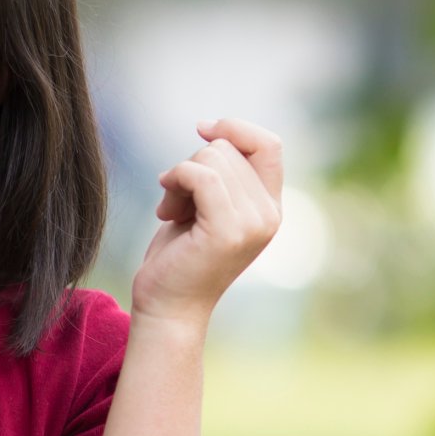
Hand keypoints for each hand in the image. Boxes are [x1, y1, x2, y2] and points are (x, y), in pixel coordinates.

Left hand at [131, 117, 284, 328]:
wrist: (168, 307)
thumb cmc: (180, 256)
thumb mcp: (206, 206)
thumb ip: (221, 173)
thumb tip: (211, 128)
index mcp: (270, 207)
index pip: (269, 144)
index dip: (235, 128)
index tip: (201, 129)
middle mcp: (269, 215)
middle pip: (227, 149)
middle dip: (191, 166)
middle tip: (176, 202)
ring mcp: (252, 223)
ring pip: (211, 159)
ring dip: (178, 178)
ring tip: (172, 211)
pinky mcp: (227, 231)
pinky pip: (200, 176)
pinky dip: (175, 181)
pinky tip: (164, 210)